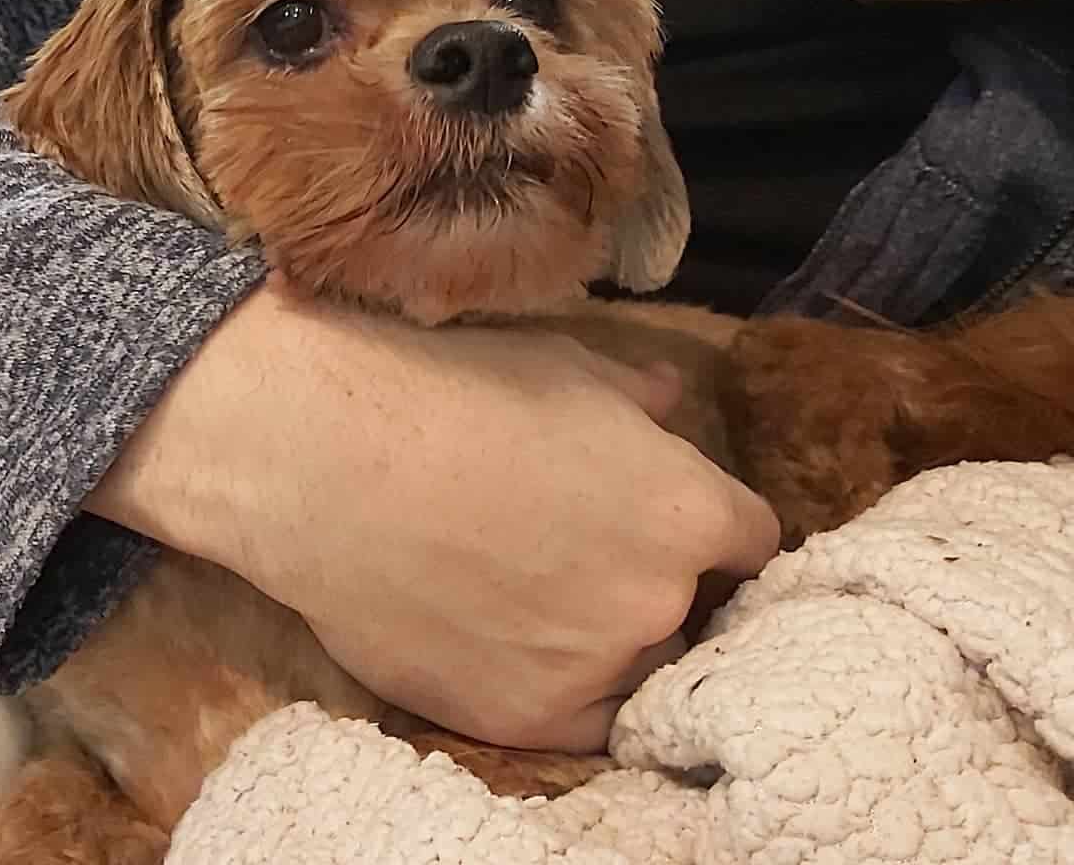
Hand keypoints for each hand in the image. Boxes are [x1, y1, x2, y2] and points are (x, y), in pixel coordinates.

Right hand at [88, 283, 778, 751]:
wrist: (331, 458)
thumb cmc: (457, 392)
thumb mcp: (564, 367)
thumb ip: (638, 395)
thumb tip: (671, 396)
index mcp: (687, 511)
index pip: (754, 539)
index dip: (721, 526)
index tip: (686, 522)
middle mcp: (658, 601)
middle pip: (696, 606)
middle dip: (663, 579)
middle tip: (595, 550)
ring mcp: (591, 669)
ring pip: (638, 664)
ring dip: (612, 637)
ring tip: (542, 596)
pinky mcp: (521, 719)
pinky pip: (579, 718)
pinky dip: (564, 685)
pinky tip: (516, 642)